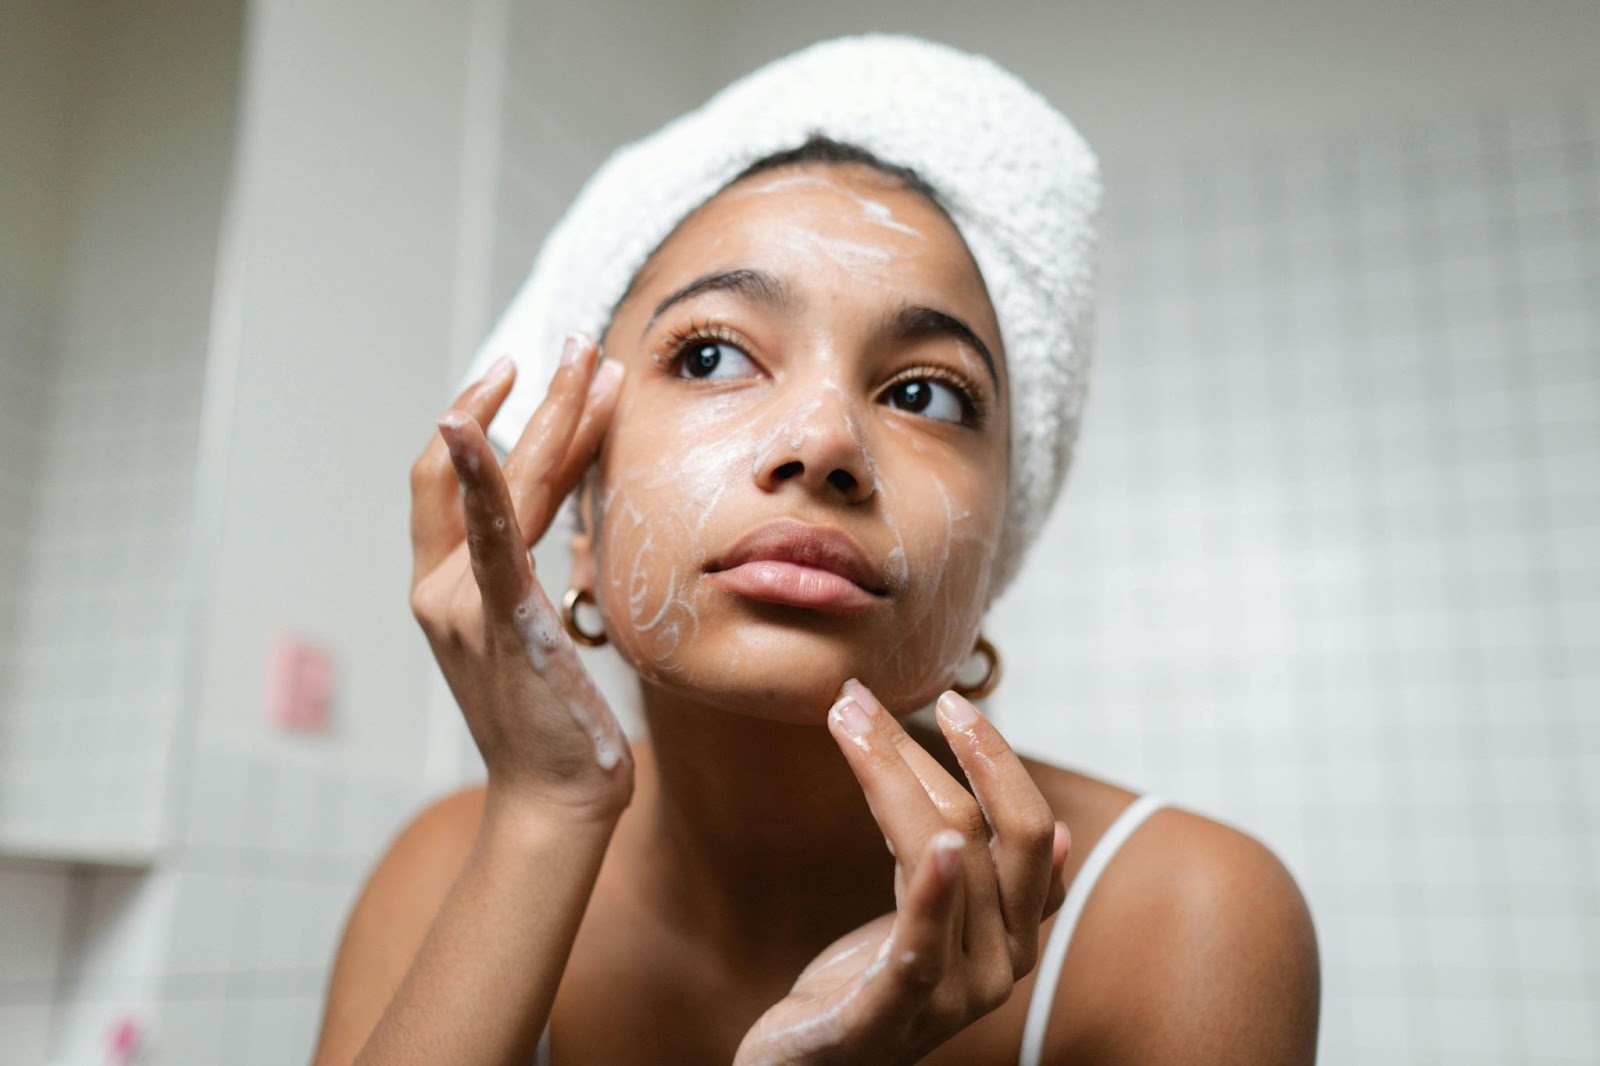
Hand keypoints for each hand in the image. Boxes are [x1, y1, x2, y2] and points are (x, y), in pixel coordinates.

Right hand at [409, 334, 632, 819]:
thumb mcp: (538, 640)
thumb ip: (533, 583)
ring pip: (503, 486)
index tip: (534, 377)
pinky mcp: (497, 618)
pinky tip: (472, 423)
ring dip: (547, 415)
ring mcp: (461, 602)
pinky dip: (476, 474)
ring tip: (588, 361)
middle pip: (480, 468)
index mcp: (448, 591)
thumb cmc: (557, 727)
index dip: (490, 423)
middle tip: (578, 346)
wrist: (553, 800)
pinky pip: (487, 535)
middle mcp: (441, 588)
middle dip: (533, 400)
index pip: (459, 485)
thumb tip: (572, 532)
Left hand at [733, 680, 1071, 1065]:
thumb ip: (972, 871)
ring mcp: (952, 997)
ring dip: (893, 776)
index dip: (996, 760)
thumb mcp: (926, 919)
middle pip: (989, 834)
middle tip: (863, 696)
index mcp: (1013, 934)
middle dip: (936, 753)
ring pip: (949, 861)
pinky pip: (923, 947)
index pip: (1027, 829)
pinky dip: (935, 892)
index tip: (952, 700)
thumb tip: (1058, 829)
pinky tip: (937, 846)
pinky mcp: (889, 1019)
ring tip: (847, 719)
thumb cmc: (865, 988)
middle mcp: (1000, 966)